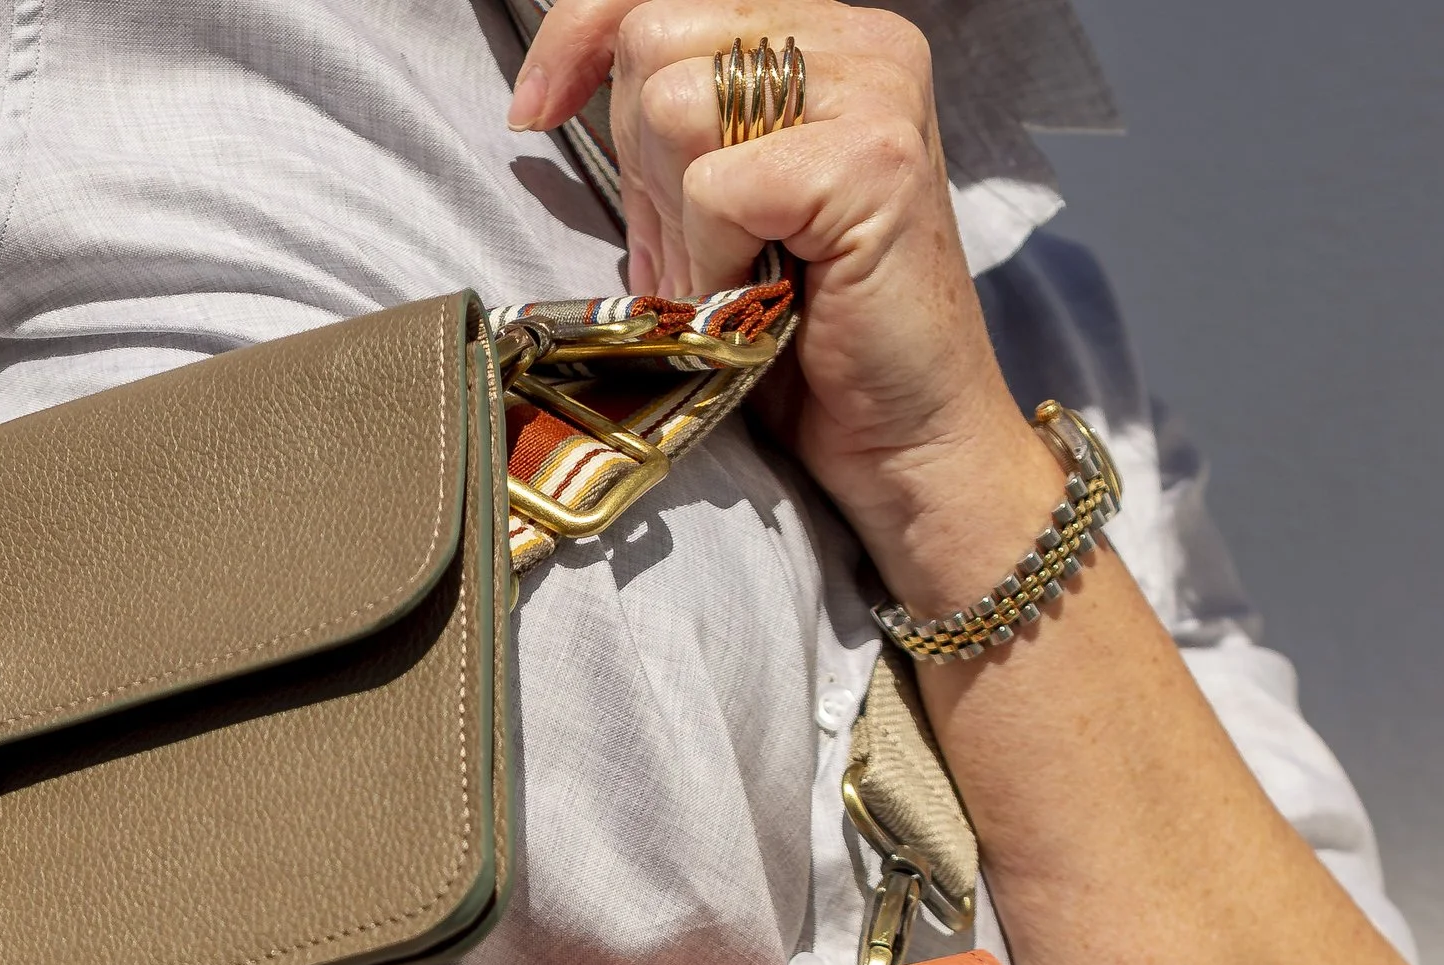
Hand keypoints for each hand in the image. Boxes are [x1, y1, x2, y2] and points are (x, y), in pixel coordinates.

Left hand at [507, 0, 1056, 615]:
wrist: (911, 444)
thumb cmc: (814, 348)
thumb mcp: (720, 216)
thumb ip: (671, 144)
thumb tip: (554, 101)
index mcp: (823, 36)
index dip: (578, 35)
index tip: (532, 112)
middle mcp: (859, 40)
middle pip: (655, 36)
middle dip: (637, 163)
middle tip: (689, 257)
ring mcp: (873, 90)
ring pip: (675, 104)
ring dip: (675, 222)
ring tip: (727, 286)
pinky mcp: (870, 159)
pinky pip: (716, 185)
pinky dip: (711, 262)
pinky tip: (754, 301)